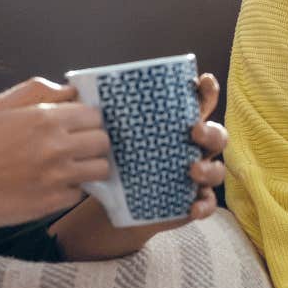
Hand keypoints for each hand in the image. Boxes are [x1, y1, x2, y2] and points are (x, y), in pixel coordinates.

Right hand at [0, 78, 110, 236]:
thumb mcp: (0, 105)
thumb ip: (38, 90)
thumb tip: (70, 90)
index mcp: (45, 118)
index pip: (94, 115)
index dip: (87, 120)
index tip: (77, 126)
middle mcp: (56, 147)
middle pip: (103, 141)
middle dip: (93, 142)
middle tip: (76, 147)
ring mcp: (57, 177)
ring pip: (100, 169)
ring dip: (89, 166)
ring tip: (69, 166)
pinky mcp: (53, 202)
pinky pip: (79, 193)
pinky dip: (69, 189)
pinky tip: (50, 184)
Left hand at [48, 72, 229, 260]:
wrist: (118, 202)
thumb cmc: (118, 160)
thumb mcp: (110, 136)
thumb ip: (99, 113)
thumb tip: (71, 88)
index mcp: (176, 126)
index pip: (199, 102)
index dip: (206, 90)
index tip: (201, 81)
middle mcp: (192, 148)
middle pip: (216, 135)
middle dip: (210, 131)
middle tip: (193, 131)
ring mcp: (195, 175)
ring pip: (217, 169)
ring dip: (209, 168)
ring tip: (192, 170)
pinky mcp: (192, 200)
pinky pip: (207, 203)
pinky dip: (204, 204)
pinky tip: (192, 206)